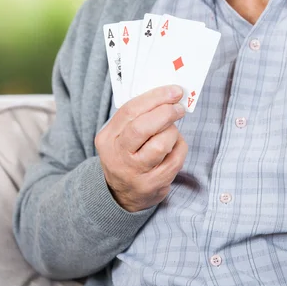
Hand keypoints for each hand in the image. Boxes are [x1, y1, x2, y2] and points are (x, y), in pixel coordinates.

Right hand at [95, 85, 187, 212]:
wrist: (122, 194)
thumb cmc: (126, 155)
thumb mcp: (119, 136)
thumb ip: (137, 117)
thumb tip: (167, 95)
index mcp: (107, 138)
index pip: (130, 111)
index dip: (155, 98)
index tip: (174, 91)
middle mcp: (117, 156)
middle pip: (143, 127)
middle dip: (166, 113)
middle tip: (179, 108)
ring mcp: (135, 173)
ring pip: (161, 144)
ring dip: (173, 133)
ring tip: (172, 131)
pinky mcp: (153, 185)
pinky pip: (175, 159)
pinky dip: (179, 147)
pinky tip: (174, 146)